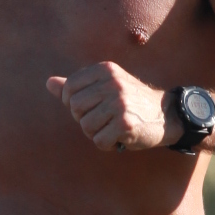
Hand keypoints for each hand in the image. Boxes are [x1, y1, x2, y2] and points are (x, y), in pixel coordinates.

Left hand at [48, 61, 176, 151]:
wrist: (166, 114)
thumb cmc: (130, 101)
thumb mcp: (106, 86)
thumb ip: (76, 85)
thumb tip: (48, 83)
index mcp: (105, 70)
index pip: (69, 89)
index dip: (74, 104)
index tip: (90, 108)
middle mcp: (112, 83)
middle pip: (75, 108)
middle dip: (85, 119)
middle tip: (104, 119)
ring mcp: (119, 103)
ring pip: (86, 126)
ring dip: (96, 133)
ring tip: (112, 127)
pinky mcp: (125, 124)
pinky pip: (99, 141)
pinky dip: (107, 144)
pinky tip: (120, 137)